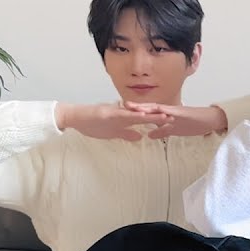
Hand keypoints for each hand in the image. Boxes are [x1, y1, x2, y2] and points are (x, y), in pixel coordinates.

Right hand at [55, 102, 170, 140]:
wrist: (75, 117)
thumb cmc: (92, 124)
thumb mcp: (113, 133)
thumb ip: (126, 134)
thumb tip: (140, 137)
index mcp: (125, 118)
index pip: (144, 120)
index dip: (157, 121)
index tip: (170, 122)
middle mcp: (123, 113)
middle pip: (144, 115)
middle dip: (159, 117)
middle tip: (174, 118)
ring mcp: (116, 112)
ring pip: (137, 114)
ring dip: (150, 115)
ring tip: (164, 116)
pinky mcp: (108, 114)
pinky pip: (123, 115)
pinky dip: (133, 115)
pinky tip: (142, 116)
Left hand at [122, 102, 226, 138]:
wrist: (209, 119)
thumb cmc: (194, 124)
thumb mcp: (175, 131)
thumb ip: (162, 131)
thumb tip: (149, 135)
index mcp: (165, 115)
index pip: (148, 112)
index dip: (136, 111)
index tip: (123, 110)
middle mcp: (167, 110)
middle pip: (148, 108)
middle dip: (135, 107)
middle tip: (121, 105)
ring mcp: (173, 111)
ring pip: (155, 108)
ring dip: (143, 107)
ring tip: (131, 106)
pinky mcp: (180, 113)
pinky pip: (168, 112)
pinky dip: (159, 112)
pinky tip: (151, 111)